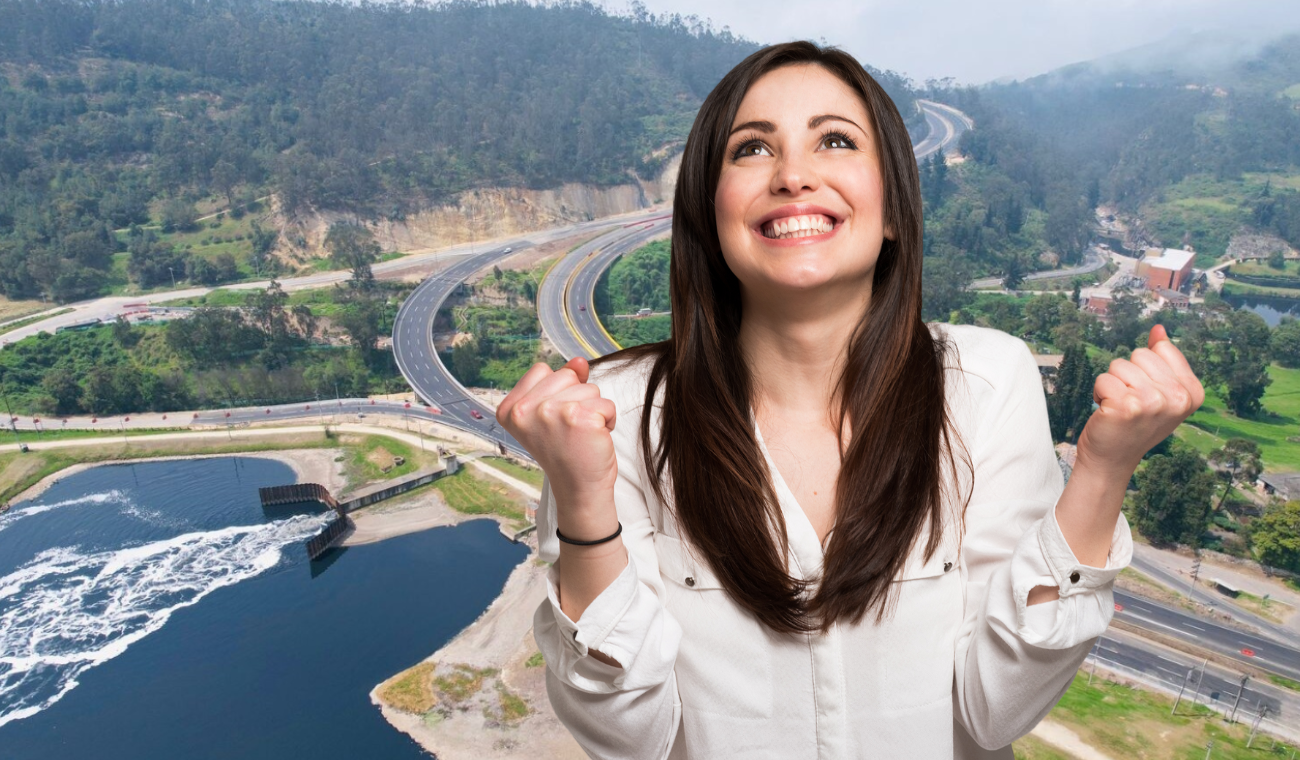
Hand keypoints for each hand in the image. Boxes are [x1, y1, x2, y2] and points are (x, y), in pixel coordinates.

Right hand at [496, 357, 617, 512]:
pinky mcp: (579, 418)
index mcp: (510, 409)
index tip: (553, 421)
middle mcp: (524, 410)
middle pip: (567, 375)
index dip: (557, 391)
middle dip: (577, 398)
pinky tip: (594, 439)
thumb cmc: (567, 452)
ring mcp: (550, 413)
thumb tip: (578, 361)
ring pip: (589, 388)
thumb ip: (564, 382)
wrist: (579, 489)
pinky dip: (608, 420)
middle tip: (569, 430)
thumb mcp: (555, 413)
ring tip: (581, 435)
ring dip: (593, 410)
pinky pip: (606, 404)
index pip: (542, 370)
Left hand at [1075, 324, 1205, 477]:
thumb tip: (1159, 329)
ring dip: (1112, 384)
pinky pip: (1103, 379)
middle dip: (1127, 374)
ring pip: (1118, 365)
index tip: (1148, 393)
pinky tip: (1108, 413)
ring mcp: (1153, 403)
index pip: (1161, 349)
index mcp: (1192, 392)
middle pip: (1139, 354)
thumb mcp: (1158, 391)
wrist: (1112, 459)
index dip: (1145, 368)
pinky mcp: (1126, 407)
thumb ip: (1161, 359)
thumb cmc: (1134, 422)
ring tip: (1119, 407)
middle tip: (1130, 401)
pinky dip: (1099, 393)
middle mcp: (1177, 398)